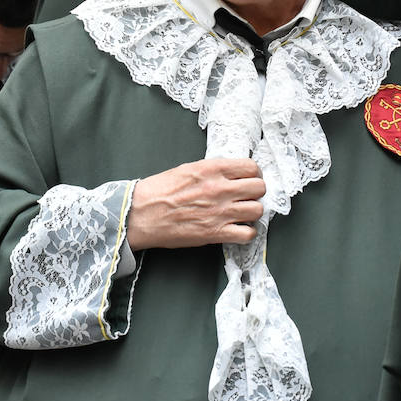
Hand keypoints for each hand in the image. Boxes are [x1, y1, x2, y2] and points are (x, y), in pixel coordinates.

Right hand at [125, 158, 264, 250]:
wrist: (141, 214)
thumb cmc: (159, 191)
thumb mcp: (187, 169)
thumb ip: (212, 170)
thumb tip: (231, 173)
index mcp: (212, 169)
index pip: (251, 166)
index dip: (253, 173)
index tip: (249, 179)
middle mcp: (220, 189)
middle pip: (259, 188)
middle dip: (255, 192)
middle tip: (247, 196)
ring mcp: (220, 212)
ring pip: (257, 210)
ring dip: (252, 212)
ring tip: (242, 213)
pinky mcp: (215, 233)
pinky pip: (247, 234)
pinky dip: (246, 232)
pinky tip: (237, 229)